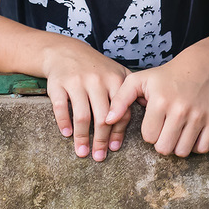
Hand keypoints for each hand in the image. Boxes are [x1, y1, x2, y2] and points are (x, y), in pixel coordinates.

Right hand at [41, 43, 130, 161]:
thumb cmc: (96, 68)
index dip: (117, 133)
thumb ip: (131, 92)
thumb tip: (150, 112)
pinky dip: (64, 123)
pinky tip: (67, 134)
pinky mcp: (58, 84)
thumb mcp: (117, 73)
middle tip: (99, 157)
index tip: (114, 148)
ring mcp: (77, 82)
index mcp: (115, 80)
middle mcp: (97, 80)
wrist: (66, 51)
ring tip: (83, 153)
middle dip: (101, 140)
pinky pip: (61, 108)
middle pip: (102, 117)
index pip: (121, 112)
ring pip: (82, 116)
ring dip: (82, 138)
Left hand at [106, 58, 208, 156]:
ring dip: (177, 145)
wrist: (202, 67)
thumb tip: (107, 120)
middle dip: (161, 142)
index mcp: (160, 101)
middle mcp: (180, 110)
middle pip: (164, 149)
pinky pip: (202, 149)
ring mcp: (199, 116)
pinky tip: (190, 133)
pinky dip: (195, 145)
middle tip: (164, 128)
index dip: (149, 131)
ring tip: (176, 131)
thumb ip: (120, 99)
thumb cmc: (166, 76)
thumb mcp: (139, 80)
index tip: (154, 120)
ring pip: (183, 152)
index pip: (148, 137)